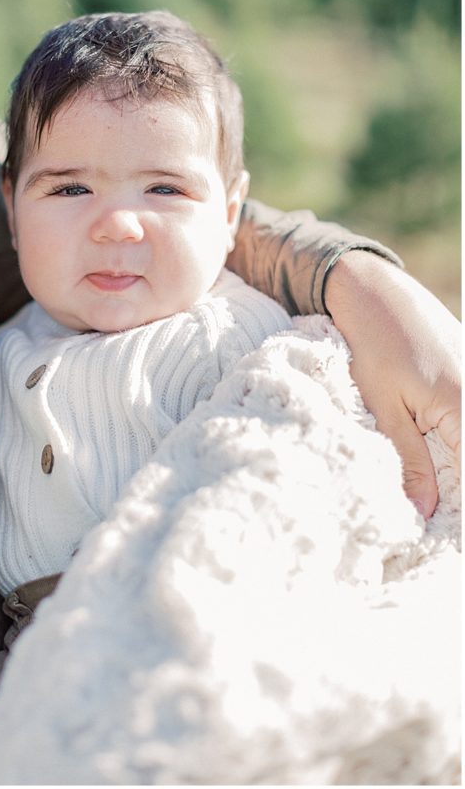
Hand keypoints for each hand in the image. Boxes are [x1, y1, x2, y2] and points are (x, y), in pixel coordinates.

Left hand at [324, 251, 460, 517]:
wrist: (375, 290)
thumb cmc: (372, 344)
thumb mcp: (383, 406)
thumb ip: (409, 459)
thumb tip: (425, 509)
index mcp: (464, 407)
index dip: (459, 509)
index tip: (445, 537)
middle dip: (456, 487)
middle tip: (439, 522)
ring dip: (455, 464)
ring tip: (439, 488)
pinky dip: (456, 441)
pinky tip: (443, 461)